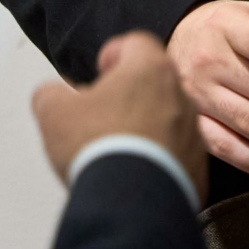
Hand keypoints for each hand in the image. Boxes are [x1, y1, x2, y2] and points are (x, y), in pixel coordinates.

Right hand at [32, 30, 206, 204]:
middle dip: (131, 93)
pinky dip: (160, 158)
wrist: (130, 205)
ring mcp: (192, 133)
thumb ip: (50, 93)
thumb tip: (50, 96)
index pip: (136, 43)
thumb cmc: (99, 148)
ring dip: (147, 126)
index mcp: (150, 69)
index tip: (102, 69)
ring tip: (120, 148)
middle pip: (155, 82)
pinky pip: (177, 154)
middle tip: (105, 112)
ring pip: (169, 118)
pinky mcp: (197, 169)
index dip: (115, 52)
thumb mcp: (54, 111)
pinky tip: (135, 173)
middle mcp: (179, 95)